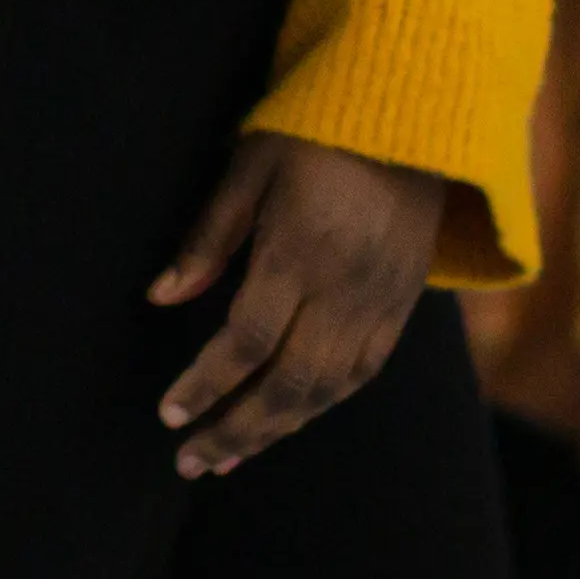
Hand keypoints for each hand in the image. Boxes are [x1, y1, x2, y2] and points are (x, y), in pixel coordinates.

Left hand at [147, 131, 450, 477]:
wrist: (417, 117)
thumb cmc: (318, 131)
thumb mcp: (252, 165)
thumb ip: (210, 236)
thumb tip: (162, 296)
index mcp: (301, 251)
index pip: (246, 341)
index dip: (205, 384)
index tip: (168, 413)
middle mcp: (345, 288)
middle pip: (287, 383)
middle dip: (234, 429)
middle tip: (189, 461)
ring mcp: (381, 302)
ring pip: (327, 390)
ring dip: (274, 430)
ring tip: (227, 457)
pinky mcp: (403, 305)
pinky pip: (361, 373)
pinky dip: (319, 405)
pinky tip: (286, 421)